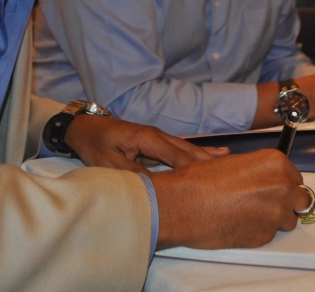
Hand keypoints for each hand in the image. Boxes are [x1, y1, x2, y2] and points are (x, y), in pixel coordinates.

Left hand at [65, 115, 227, 172]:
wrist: (84, 127)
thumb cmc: (95, 143)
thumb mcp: (110, 163)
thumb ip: (134, 173)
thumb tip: (157, 187)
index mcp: (148, 138)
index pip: (177, 155)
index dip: (194, 168)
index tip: (210, 181)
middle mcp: (157, 135)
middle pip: (187, 150)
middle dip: (207, 160)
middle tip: (230, 171)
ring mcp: (156, 138)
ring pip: (185, 149)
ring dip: (204, 156)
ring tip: (228, 160)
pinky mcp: (154, 143)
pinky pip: (178, 150)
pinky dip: (194, 154)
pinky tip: (210, 156)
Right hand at [152, 150, 307, 249]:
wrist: (182, 204)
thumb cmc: (199, 181)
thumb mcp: (233, 162)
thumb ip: (258, 170)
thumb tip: (265, 178)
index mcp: (275, 163)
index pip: (297, 178)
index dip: (284, 184)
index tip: (275, 188)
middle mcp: (282, 186)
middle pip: (301, 199)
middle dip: (287, 202)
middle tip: (267, 203)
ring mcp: (276, 213)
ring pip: (288, 220)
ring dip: (274, 219)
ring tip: (248, 213)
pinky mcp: (265, 236)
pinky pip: (269, 234)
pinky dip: (258, 231)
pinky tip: (239, 223)